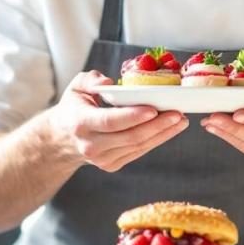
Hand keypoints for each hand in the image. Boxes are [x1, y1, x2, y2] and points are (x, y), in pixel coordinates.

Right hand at [46, 70, 187, 171]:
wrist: (64, 138)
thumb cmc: (74, 107)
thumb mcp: (76, 87)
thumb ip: (91, 79)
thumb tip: (109, 83)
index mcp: (81, 123)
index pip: (111, 121)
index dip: (133, 116)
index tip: (154, 109)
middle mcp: (91, 145)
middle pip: (130, 136)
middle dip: (157, 125)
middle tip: (178, 113)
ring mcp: (102, 159)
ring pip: (138, 146)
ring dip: (162, 134)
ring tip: (180, 120)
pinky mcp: (112, 165)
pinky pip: (139, 152)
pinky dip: (156, 140)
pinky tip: (170, 129)